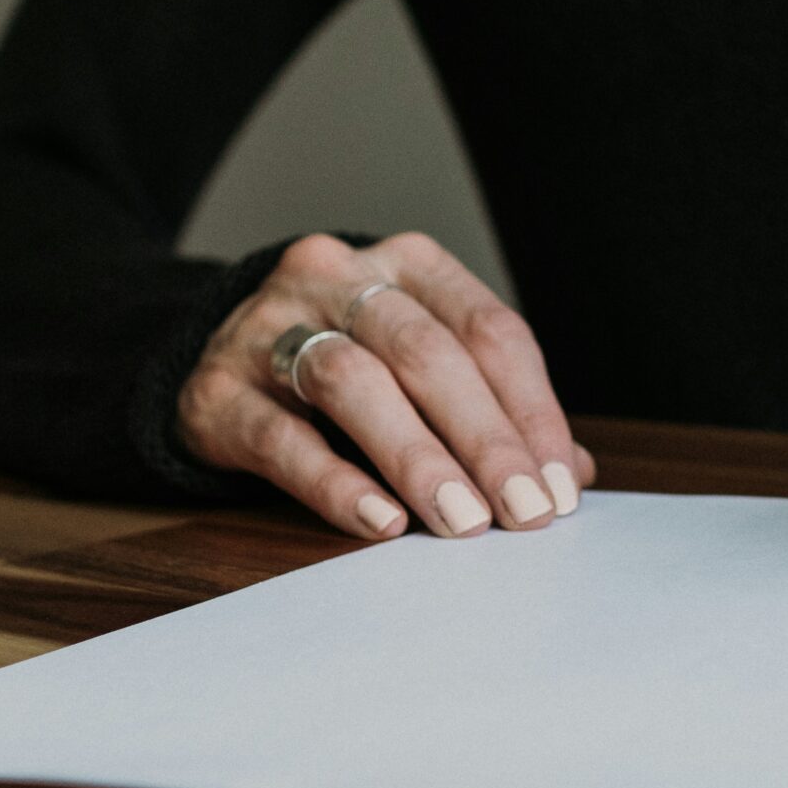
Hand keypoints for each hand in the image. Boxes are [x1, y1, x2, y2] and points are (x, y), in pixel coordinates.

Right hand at [177, 232, 596, 541]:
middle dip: (486, 439)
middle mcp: (339, 278)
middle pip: (427, 353)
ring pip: (354, 382)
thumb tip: (570, 473)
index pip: (489, 330)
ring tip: (461, 521)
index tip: (558, 484)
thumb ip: (493, 408)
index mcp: (409, 265)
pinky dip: (336, 482)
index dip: (531, 410)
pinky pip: (282, 436)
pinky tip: (380, 520)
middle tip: (523, 512)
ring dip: (418, 457)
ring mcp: (268, 326)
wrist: (217, 360)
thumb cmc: (344, 364)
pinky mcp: (218, 389)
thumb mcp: (420, 365)